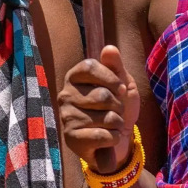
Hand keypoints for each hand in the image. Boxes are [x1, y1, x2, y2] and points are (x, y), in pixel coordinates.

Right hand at [58, 46, 141, 172]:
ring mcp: (66, 117)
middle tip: (115, 111)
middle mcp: (65, 96)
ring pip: (106, 118)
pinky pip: (102, 135)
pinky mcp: (71, 138)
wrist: (119, 139)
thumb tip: (109, 48)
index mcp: (74, 78)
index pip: (90, 67)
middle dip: (118, 107)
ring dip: (118, 124)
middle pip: (102, 96)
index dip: (111, 78)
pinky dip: (113, 138)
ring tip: (111, 126)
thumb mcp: (122, 84)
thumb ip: (115, 66)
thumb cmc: (118, 108)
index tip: (120, 88)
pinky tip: (107, 139)